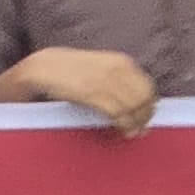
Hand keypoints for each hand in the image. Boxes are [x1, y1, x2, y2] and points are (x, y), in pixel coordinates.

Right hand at [2, 46, 157, 136]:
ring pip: (133, 106)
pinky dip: (123, 125)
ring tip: (130, 132)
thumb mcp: (100, 68)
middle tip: (140, 129)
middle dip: (145, 116)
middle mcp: (117, 68)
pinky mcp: (93, 92)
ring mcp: (105, 80)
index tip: (146, 117)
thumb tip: (136, 103)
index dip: (150, 105)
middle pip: (144, 97)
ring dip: (135, 123)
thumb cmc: (72, 71)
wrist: (44, 67)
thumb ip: (118, 80)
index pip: (148, 85)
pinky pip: (117, 112)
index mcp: (121, 61)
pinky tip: (120, 130)